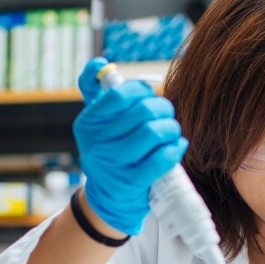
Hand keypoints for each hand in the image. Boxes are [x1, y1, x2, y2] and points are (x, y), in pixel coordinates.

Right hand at [73, 58, 187, 235]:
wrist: (108, 199)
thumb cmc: (109, 151)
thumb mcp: (96, 124)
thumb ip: (95, 91)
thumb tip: (100, 64)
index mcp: (88, 123)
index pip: (119, 94)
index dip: (141, 90)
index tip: (149, 95)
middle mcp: (97, 143)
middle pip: (142, 111)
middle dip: (162, 109)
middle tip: (166, 115)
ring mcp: (114, 164)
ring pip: (154, 132)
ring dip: (171, 129)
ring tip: (171, 131)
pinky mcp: (132, 183)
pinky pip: (161, 158)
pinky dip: (175, 148)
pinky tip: (176, 146)